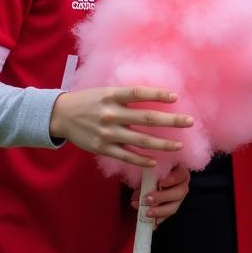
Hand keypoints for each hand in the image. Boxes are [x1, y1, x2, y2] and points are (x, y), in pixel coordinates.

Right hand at [50, 86, 194, 169]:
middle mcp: (111, 113)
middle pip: (146, 118)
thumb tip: (155, 94)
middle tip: (190, 122)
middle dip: (171, 121)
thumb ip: (127, 95)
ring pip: (140, 140)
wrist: (62, 115)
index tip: (176, 97)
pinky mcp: (102, 148)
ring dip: (162, 144)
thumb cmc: (89, 100)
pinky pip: (126, 155)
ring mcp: (107, 133)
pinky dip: (141, 160)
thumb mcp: (106, 91)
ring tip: (178, 145)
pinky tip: (155, 162)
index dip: (158, 95)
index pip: (139, 93)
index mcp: (112, 95)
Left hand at [132, 164, 190, 223]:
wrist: (153, 183)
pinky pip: (165, 217)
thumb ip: (148, 177)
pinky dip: (156, 220)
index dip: (172, 179)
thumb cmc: (154, 174)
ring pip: (173, 208)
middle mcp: (182, 187)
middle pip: (179, 193)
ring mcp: (178, 200)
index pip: (181, 175)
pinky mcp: (169, 210)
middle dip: (162, 197)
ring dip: (159, 211)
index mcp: (180, 174)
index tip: (161, 183)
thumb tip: (140, 188)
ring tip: (146, 213)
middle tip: (148, 199)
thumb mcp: (152, 172)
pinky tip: (150, 223)